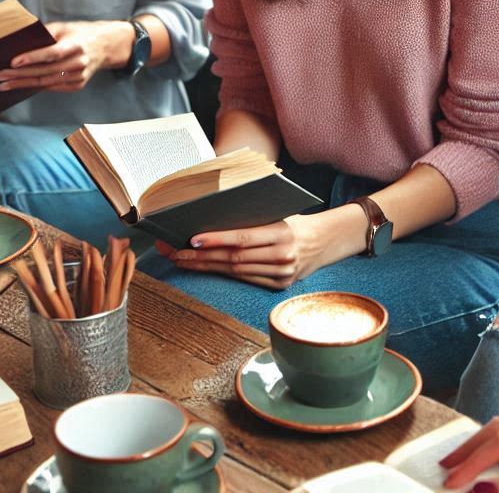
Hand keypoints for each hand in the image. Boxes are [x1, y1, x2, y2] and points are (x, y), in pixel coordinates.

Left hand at [0, 20, 131, 93]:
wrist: (106, 46)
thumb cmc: (81, 33)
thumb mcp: (64, 27)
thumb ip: (45, 34)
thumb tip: (20, 40)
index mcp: (75, 45)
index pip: (51, 53)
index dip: (32, 58)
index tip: (13, 62)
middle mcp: (78, 63)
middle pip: (45, 72)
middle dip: (19, 75)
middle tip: (0, 76)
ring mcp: (79, 76)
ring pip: (46, 83)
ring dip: (23, 84)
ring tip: (4, 85)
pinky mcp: (77, 85)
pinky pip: (52, 87)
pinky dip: (35, 87)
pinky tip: (21, 86)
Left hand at [157, 212, 336, 289]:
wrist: (323, 241)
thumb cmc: (294, 221)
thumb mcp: (279, 213)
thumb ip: (253, 217)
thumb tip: (213, 216)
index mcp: (283, 232)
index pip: (243, 237)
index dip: (217, 240)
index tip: (192, 239)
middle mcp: (283, 255)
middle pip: (234, 258)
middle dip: (201, 255)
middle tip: (174, 251)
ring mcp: (281, 273)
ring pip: (236, 271)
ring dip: (206, 266)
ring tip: (182, 260)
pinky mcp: (278, 285)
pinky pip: (245, 279)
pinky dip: (222, 273)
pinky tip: (204, 267)